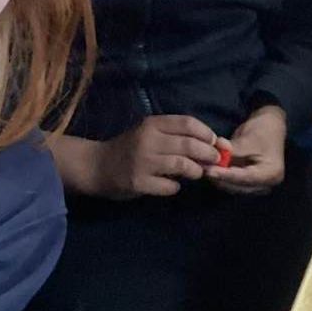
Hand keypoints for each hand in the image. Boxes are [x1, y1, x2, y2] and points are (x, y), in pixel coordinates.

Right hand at [92, 114, 221, 198]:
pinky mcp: (138, 182)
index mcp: (152, 124)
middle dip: (208, 153)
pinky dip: (175, 186)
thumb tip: (211, 144)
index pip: (188, 123)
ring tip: (197, 173)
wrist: (96, 166)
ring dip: (195, 171)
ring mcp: (142, 162)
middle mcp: (148, 140)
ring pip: (182, 165)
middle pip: (189, 144)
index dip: (207, 133)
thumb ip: (173, 136)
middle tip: (215, 161)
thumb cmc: (128, 148)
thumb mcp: (147, 133)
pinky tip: (173, 185)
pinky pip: (168, 186)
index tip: (215, 142)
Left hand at [206, 105, 285, 194]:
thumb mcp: (248, 138)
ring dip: (217, 177)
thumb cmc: (264, 130)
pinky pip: (231, 182)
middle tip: (202, 166)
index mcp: (271, 174)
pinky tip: (209, 167)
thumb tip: (212, 154)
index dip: (225, 175)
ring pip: (231, 186)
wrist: (271, 126)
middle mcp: (265, 184)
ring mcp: (256, 185)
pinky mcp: (247, 182)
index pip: (245, 178)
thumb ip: (231, 150)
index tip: (209, 171)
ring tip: (204, 165)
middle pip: (237, 186)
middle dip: (219, 177)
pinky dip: (220, 175)